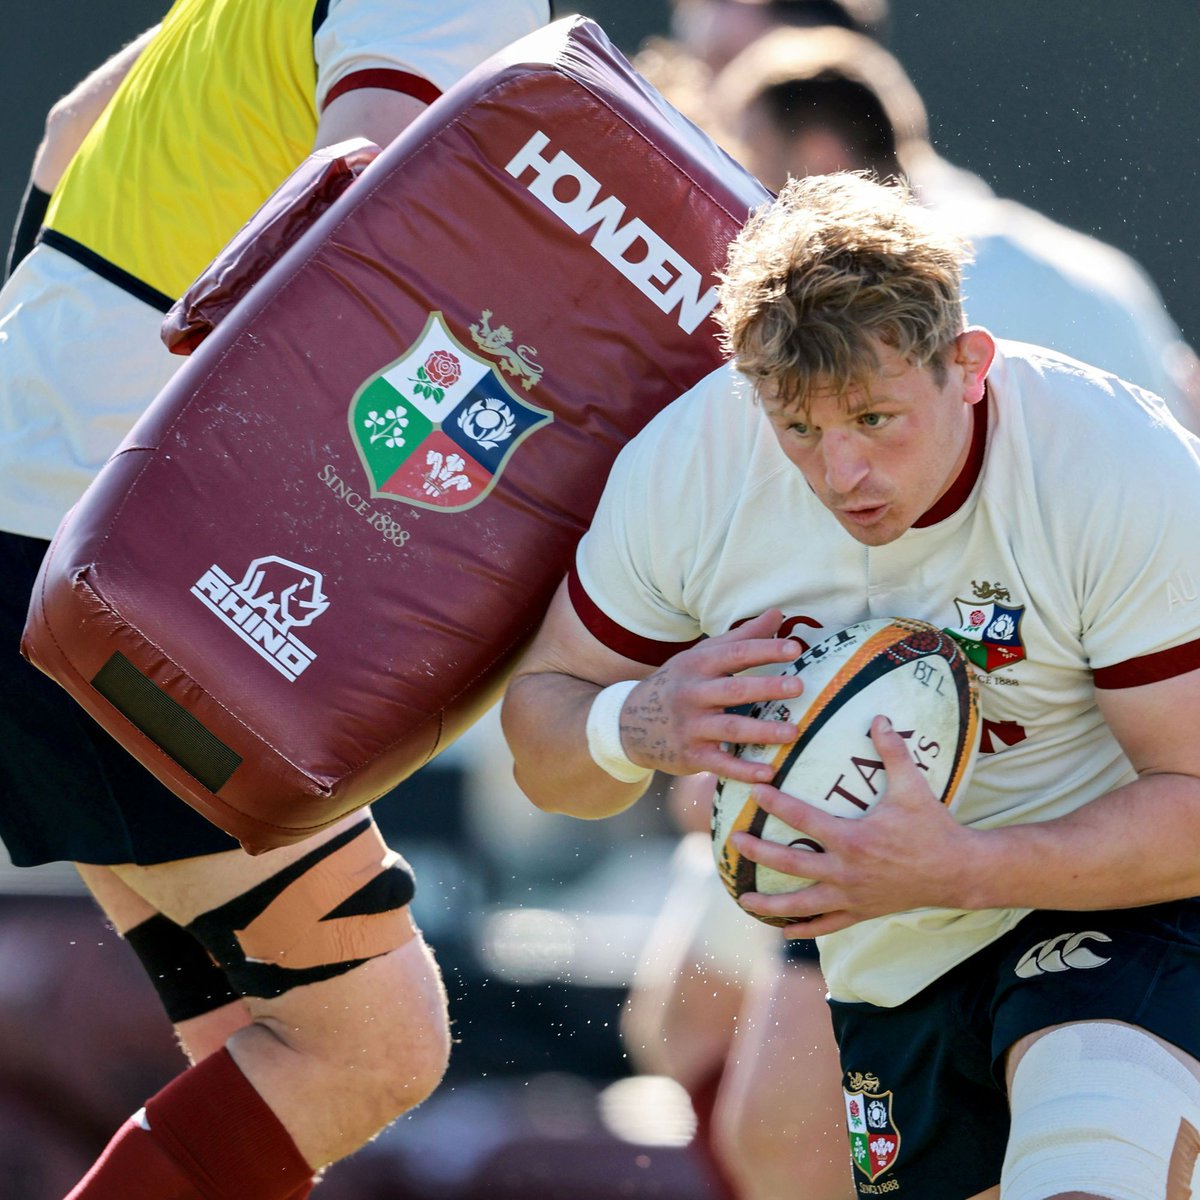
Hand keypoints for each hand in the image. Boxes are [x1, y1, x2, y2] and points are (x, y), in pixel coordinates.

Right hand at [620, 609, 806, 781]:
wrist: (629, 724)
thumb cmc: (678, 684)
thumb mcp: (700, 656)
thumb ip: (741, 637)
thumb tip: (777, 614)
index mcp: (697, 666)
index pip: (735, 654)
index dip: (765, 650)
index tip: (795, 648)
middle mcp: (692, 694)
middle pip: (732, 690)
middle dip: (766, 688)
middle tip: (799, 686)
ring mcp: (690, 727)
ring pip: (729, 729)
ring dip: (762, 731)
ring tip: (793, 732)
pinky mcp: (691, 756)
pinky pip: (720, 764)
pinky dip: (743, 770)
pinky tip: (769, 773)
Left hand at [734, 716, 984, 934]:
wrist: (959, 871)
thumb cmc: (934, 827)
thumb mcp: (914, 787)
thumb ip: (893, 752)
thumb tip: (879, 716)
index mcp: (853, 839)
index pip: (803, 819)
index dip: (775, 803)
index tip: (754, 791)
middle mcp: (846, 871)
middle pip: (790, 862)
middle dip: (758, 853)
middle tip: (733, 842)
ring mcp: (852, 896)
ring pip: (802, 903)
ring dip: (770, 903)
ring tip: (742, 899)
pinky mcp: (862, 911)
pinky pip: (827, 924)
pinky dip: (804, 928)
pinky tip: (784, 929)